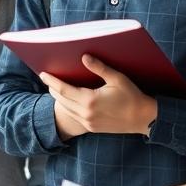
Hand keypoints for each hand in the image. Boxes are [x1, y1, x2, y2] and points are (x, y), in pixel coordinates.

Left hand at [39, 55, 158, 137]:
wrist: (143, 119)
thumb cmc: (132, 96)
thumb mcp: (117, 79)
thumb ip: (99, 68)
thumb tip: (84, 57)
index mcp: (89, 100)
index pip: (63, 89)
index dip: (51, 81)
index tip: (43, 74)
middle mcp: (85, 113)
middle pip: (61, 99)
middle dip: (52, 88)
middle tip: (47, 78)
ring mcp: (88, 122)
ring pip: (66, 109)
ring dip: (59, 98)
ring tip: (55, 88)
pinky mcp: (92, 128)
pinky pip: (74, 116)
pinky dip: (68, 107)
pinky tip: (68, 101)